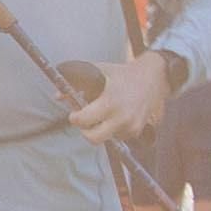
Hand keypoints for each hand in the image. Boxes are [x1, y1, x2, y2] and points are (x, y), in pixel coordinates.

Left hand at [65, 47, 181, 148]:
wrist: (152, 78)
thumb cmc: (121, 74)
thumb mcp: (98, 71)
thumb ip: (76, 82)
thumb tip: (58, 96)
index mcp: (109, 100)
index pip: (83, 120)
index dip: (74, 118)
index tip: (74, 114)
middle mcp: (121, 116)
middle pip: (93, 138)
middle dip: (85, 131)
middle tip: (85, 121)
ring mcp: (130, 125)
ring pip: (105, 137)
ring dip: (100, 129)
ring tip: (105, 112)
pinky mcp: (136, 131)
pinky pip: (117, 137)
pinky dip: (113, 129)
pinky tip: (117, 115)